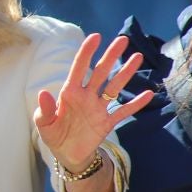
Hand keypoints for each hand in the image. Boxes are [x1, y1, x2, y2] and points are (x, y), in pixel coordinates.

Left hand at [34, 32, 157, 170]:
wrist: (67, 155)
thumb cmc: (53, 135)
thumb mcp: (44, 125)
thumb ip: (44, 110)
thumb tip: (43, 93)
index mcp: (70, 93)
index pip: (79, 68)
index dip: (86, 52)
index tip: (96, 37)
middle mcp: (86, 96)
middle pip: (101, 72)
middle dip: (111, 56)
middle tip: (123, 40)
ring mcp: (98, 108)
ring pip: (114, 87)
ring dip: (125, 73)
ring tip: (137, 57)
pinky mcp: (107, 123)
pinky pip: (123, 111)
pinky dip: (135, 104)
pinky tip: (148, 94)